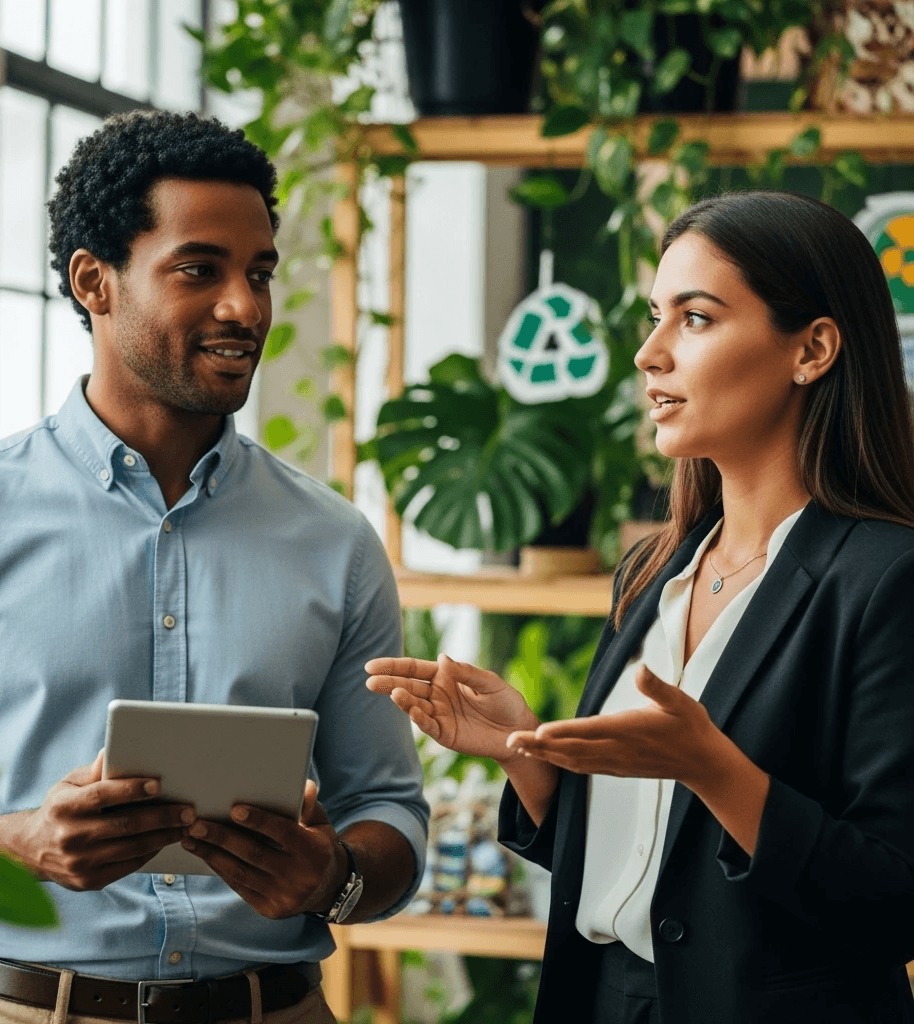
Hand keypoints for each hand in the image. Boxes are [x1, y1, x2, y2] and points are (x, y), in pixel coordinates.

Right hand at [8, 750, 192, 889]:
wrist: (32, 850)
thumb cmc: (60, 809)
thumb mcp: (69, 785)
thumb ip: (94, 772)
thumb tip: (111, 750)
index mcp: (65, 806)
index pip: (103, 795)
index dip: (131, 789)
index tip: (158, 784)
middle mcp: (71, 835)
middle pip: (125, 825)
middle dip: (162, 817)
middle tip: (188, 810)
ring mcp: (79, 862)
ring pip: (132, 848)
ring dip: (164, 836)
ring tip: (184, 826)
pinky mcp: (88, 881)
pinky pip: (128, 865)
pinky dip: (150, 852)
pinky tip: (165, 840)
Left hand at [180, 780, 348, 919]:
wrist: (329, 888)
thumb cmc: (319, 843)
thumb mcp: (321, 822)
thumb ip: (310, 803)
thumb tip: (299, 786)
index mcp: (314, 851)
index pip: (284, 833)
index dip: (260, 821)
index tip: (234, 809)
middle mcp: (300, 877)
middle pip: (254, 853)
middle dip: (222, 838)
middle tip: (196, 824)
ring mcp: (284, 897)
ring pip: (241, 873)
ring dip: (212, 855)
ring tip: (190, 839)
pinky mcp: (270, 910)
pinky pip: (240, 887)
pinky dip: (220, 869)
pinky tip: (205, 855)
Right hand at [365, 654, 538, 764]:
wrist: (517, 730)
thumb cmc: (505, 701)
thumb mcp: (489, 682)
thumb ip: (466, 672)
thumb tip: (442, 657)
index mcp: (445, 676)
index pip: (414, 668)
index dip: (393, 666)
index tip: (371, 666)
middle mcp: (437, 694)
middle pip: (408, 685)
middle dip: (389, 682)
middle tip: (370, 681)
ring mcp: (439, 714)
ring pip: (415, 705)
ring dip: (403, 700)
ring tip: (393, 693)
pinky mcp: (444, 733)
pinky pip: (428, 725)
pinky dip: (420, 719)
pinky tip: (413, 711)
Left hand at [507, 665, 718, 786]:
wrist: (703, 763)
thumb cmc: (691, 727)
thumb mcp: (680, 701)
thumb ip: (657, 687)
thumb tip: (641, 669)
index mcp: (628, 730)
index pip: (589, 730)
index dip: (563, 732)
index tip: (539, 731)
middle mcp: (617, 749)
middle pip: (571, 749)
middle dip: (539, 746)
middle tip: (510, 741)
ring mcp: (615, 762)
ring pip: (573, 761)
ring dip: (544, 755)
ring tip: (519, 749)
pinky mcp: (616, 768)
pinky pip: (583, 767)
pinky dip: (561, 763)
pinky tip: (547, 758)